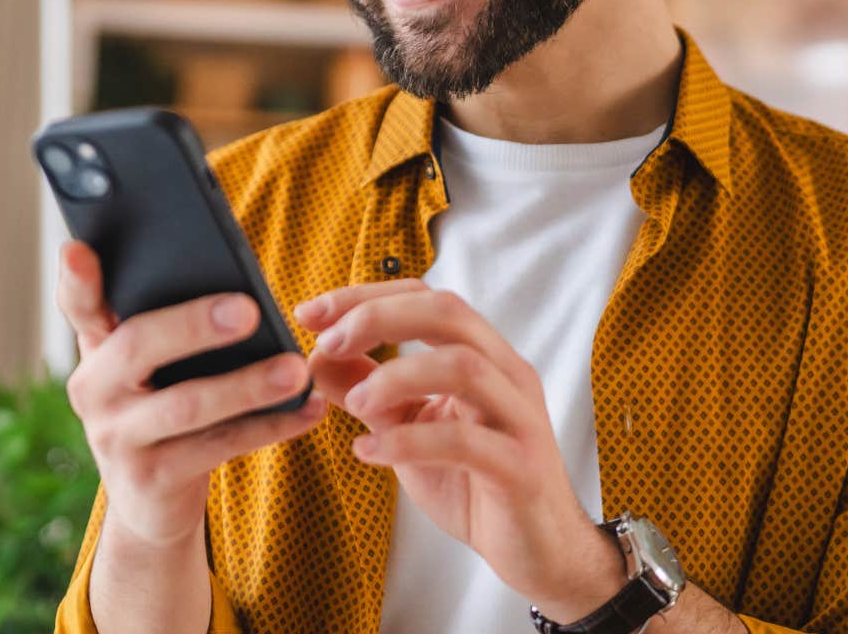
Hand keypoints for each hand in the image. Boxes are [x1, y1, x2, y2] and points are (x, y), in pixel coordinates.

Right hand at [56, 241, 327, 550]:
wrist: (151, 504)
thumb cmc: (163, 411)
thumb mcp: (149, 369)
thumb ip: (168, 325)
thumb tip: (241, 286)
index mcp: (96, 348)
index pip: (79, 305)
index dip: (75, 279)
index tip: (77, 250)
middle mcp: (93, 390)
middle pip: (137, 346)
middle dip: (193, 325)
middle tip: (249, 310)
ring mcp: (116, 438)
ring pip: (185, 405)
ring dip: (246, 385)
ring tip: (295, 369)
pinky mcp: (151, 480)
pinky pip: (218, 447)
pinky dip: (269, 426)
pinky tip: (307, 410)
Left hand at [295, 280, 624, 619]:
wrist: (537, 550)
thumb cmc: (475, 484)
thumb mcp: (409, 429)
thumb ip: (369, 390)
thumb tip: (316, 358)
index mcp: (483, 356)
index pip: (425, 297)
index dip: (365, 297)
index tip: (309, 313)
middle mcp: (507, 375)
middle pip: (449, 313)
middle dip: (378, 318)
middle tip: (327, 344)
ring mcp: (519, 419)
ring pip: (463, 367)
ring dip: (395, 377)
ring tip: (354, 405)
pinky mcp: (520, 469)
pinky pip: (465, 442)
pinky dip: (408, 443)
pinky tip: (368, 453)